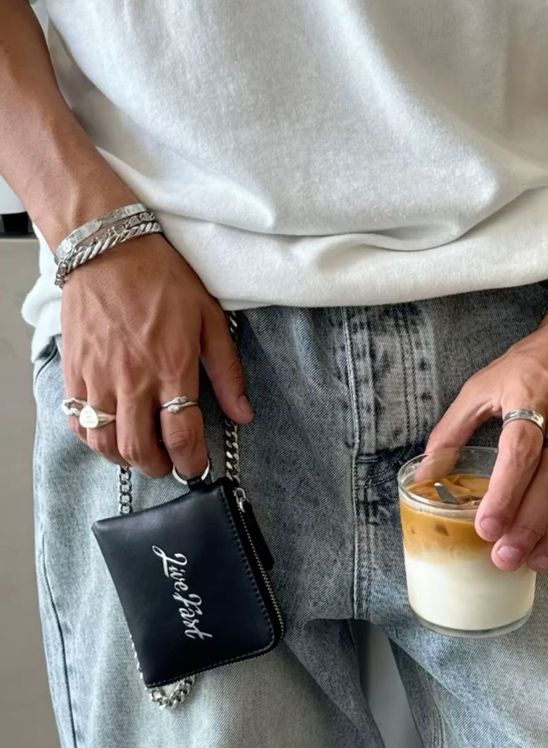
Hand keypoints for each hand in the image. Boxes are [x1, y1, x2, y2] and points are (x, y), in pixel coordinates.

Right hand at [61, 233, 252, 477]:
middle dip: (160, 467)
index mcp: (171, 368)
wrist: (106, 250)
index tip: (197, 466)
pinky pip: (78, 423)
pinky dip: (93, 439)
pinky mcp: (74, 373)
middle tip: (170, 463)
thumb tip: (243, 414)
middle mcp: (133, 380)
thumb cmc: (161, 279)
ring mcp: (98, 378)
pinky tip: (110, 433)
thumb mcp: (209, 320)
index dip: (191, 460)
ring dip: (125, 459)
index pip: (182, 435)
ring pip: (106, 443)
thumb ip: (227, 372)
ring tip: (142, 452)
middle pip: (141, 449)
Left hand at [425, 310, 547, 571]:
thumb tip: (425, 474)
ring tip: (537, 560)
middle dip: (529, 526)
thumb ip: (452, 430)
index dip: (504, 494)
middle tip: (506, 558)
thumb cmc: (534, 362)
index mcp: (531, 397)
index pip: (519, 453)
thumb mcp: (483, 384)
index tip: (486, 528)